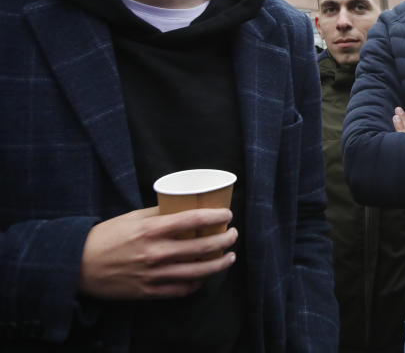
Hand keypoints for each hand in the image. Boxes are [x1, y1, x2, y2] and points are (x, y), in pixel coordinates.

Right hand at [78, 206, 237, 299]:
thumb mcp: (132, 217)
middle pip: (202, 247)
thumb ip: (158, 213)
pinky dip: (198, 283)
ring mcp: (153, 275)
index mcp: (151, 230)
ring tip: (229, 257)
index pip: (193, 220)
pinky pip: (182, 289)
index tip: (228, 214)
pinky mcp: (149, 292)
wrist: (77, 265)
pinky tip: (205, 276)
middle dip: (225, 240)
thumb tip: (183, 206)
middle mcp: (155, 253)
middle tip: (233, 234)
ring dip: (219, 264)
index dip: (216, 217)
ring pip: (198, 272)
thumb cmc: (105, 237)